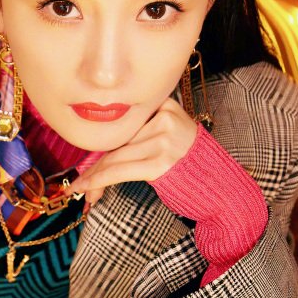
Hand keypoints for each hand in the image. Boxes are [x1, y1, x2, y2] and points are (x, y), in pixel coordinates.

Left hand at [72, 97, 198, 204]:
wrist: (219, 185)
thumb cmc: (191, 165)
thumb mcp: (171, 136)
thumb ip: (143, 133)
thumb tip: (102, 150)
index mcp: (166, 105)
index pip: (124, 124)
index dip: (101, 144)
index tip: (86, 162)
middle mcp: (164, 118)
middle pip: (118, 140)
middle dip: (95, 165)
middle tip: (78, 184)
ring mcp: (163, 139)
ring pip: (114, 157)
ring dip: (93, 178)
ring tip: (80, 192)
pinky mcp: (159, 162)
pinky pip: (118, 170)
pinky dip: (97, 182)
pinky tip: (85, 190)